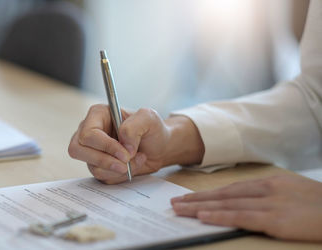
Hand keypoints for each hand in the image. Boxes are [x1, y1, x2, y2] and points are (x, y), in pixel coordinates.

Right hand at [68, 104, 203, 183]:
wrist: (159, 147)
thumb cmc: (152, 129)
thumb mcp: (149, 118)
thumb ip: (134, 126)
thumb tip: (123, 145)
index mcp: (97, 115)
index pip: (88, 134)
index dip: (105, 146)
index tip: (126, 153)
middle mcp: (89, 132)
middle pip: (78, 150)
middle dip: (104, 160)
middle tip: (125, 164)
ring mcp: (91, 150)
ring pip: (91, 166)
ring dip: (117, 169)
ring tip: (136, 160)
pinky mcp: (97, 165)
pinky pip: (101, 177)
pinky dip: (119, 175)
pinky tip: (131, 166)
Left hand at [171, 174, 321, 240]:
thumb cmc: (321, 206)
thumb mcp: (294, 194)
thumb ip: (270, 198)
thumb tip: (246, 204)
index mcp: (271, 183)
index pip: (232, 188)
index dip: (208, 193)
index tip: (189, 197)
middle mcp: (267, 189)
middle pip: (224, 194)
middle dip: (197, 198)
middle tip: (174, 203)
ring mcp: (271, 203)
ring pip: (227, 203)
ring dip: (200, 207)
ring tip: (180, 210)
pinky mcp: (277, 219)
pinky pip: (241, 216)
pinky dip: (219, 215)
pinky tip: (203, 216)